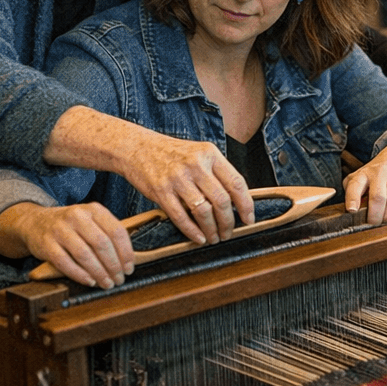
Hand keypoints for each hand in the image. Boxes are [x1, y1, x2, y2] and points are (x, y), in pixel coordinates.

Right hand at [2, 202, 133, 288]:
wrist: (36, 222)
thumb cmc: (71, 226)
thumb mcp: (91, 221)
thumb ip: (108, 234)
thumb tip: (126, 261)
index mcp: (94, 209)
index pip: (116, 231)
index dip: (126, 252)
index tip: (129, 267)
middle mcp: (77, 216)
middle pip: (102, 244)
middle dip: (114, 265)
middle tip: (119, 279)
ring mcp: (60, 230)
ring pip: (84, 254)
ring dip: (99, 272)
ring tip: (107, 283)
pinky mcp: (46, 244)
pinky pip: (65, 263)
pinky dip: (80, 275)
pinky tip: (89, 281)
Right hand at [119, 135, 253, 244]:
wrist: (138, 147)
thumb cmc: (172, 154)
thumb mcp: (199, 154)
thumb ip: (217, 173)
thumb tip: (237, 201)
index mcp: (210, 154)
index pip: (236, 182)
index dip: (246, 205)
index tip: (249, 220)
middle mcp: (196, 165)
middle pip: (221, 200)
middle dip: (228, 222)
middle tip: (228, 233)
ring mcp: (177, 178)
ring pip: (203, 211)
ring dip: (211, 229)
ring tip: (214, 238)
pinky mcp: (160, 190)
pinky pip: (180, 216)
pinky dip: (192, 231)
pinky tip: (198, 237)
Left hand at [343, 138, 386, 225]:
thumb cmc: (377, 172)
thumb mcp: (361, 177)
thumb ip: (353, 192)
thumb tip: (352, 211)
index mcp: (364, 174)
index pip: (355, 185)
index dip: (352, 199)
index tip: (352, 210)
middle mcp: (379, 172)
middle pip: (378, 197)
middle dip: (376, 216)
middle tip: (375, 222)